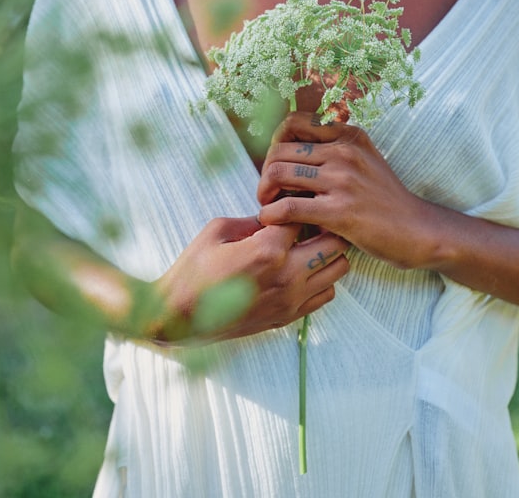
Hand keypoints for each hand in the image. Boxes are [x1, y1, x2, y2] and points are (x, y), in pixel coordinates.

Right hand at [155, 216, 349, 340]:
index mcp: (268, 250)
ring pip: (338, 269)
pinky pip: (326, 294)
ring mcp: (291, 299)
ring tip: (308, 245)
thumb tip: (277, 215)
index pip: (304, 214)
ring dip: (328, 252)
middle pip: (335, 242)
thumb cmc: (193, 270)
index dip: (299, 203)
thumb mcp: (217, 230)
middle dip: (326, 226)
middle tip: (309, 220)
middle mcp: (287, 276)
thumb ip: (253, 219)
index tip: (292, 199)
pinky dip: (322, 278)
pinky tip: (301, 269)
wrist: (179, 318)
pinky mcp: (289, 316)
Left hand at [257, 112, 432, 268]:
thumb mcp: (365, 161)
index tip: (277, 165)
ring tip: (269, 206)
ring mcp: (343, 180)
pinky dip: (270, 214)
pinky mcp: (339, 212)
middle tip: (268, 192)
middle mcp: (345, 152)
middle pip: (279, 150)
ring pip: (278, 173)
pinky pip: (287, 207)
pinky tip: (272, 221)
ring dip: (264, 192)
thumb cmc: (386, 201)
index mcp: (349, 136)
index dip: (275, 144)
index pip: (293, 123)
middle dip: (265, 172)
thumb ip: (333, 152)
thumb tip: (287, 151)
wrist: (418, 231)